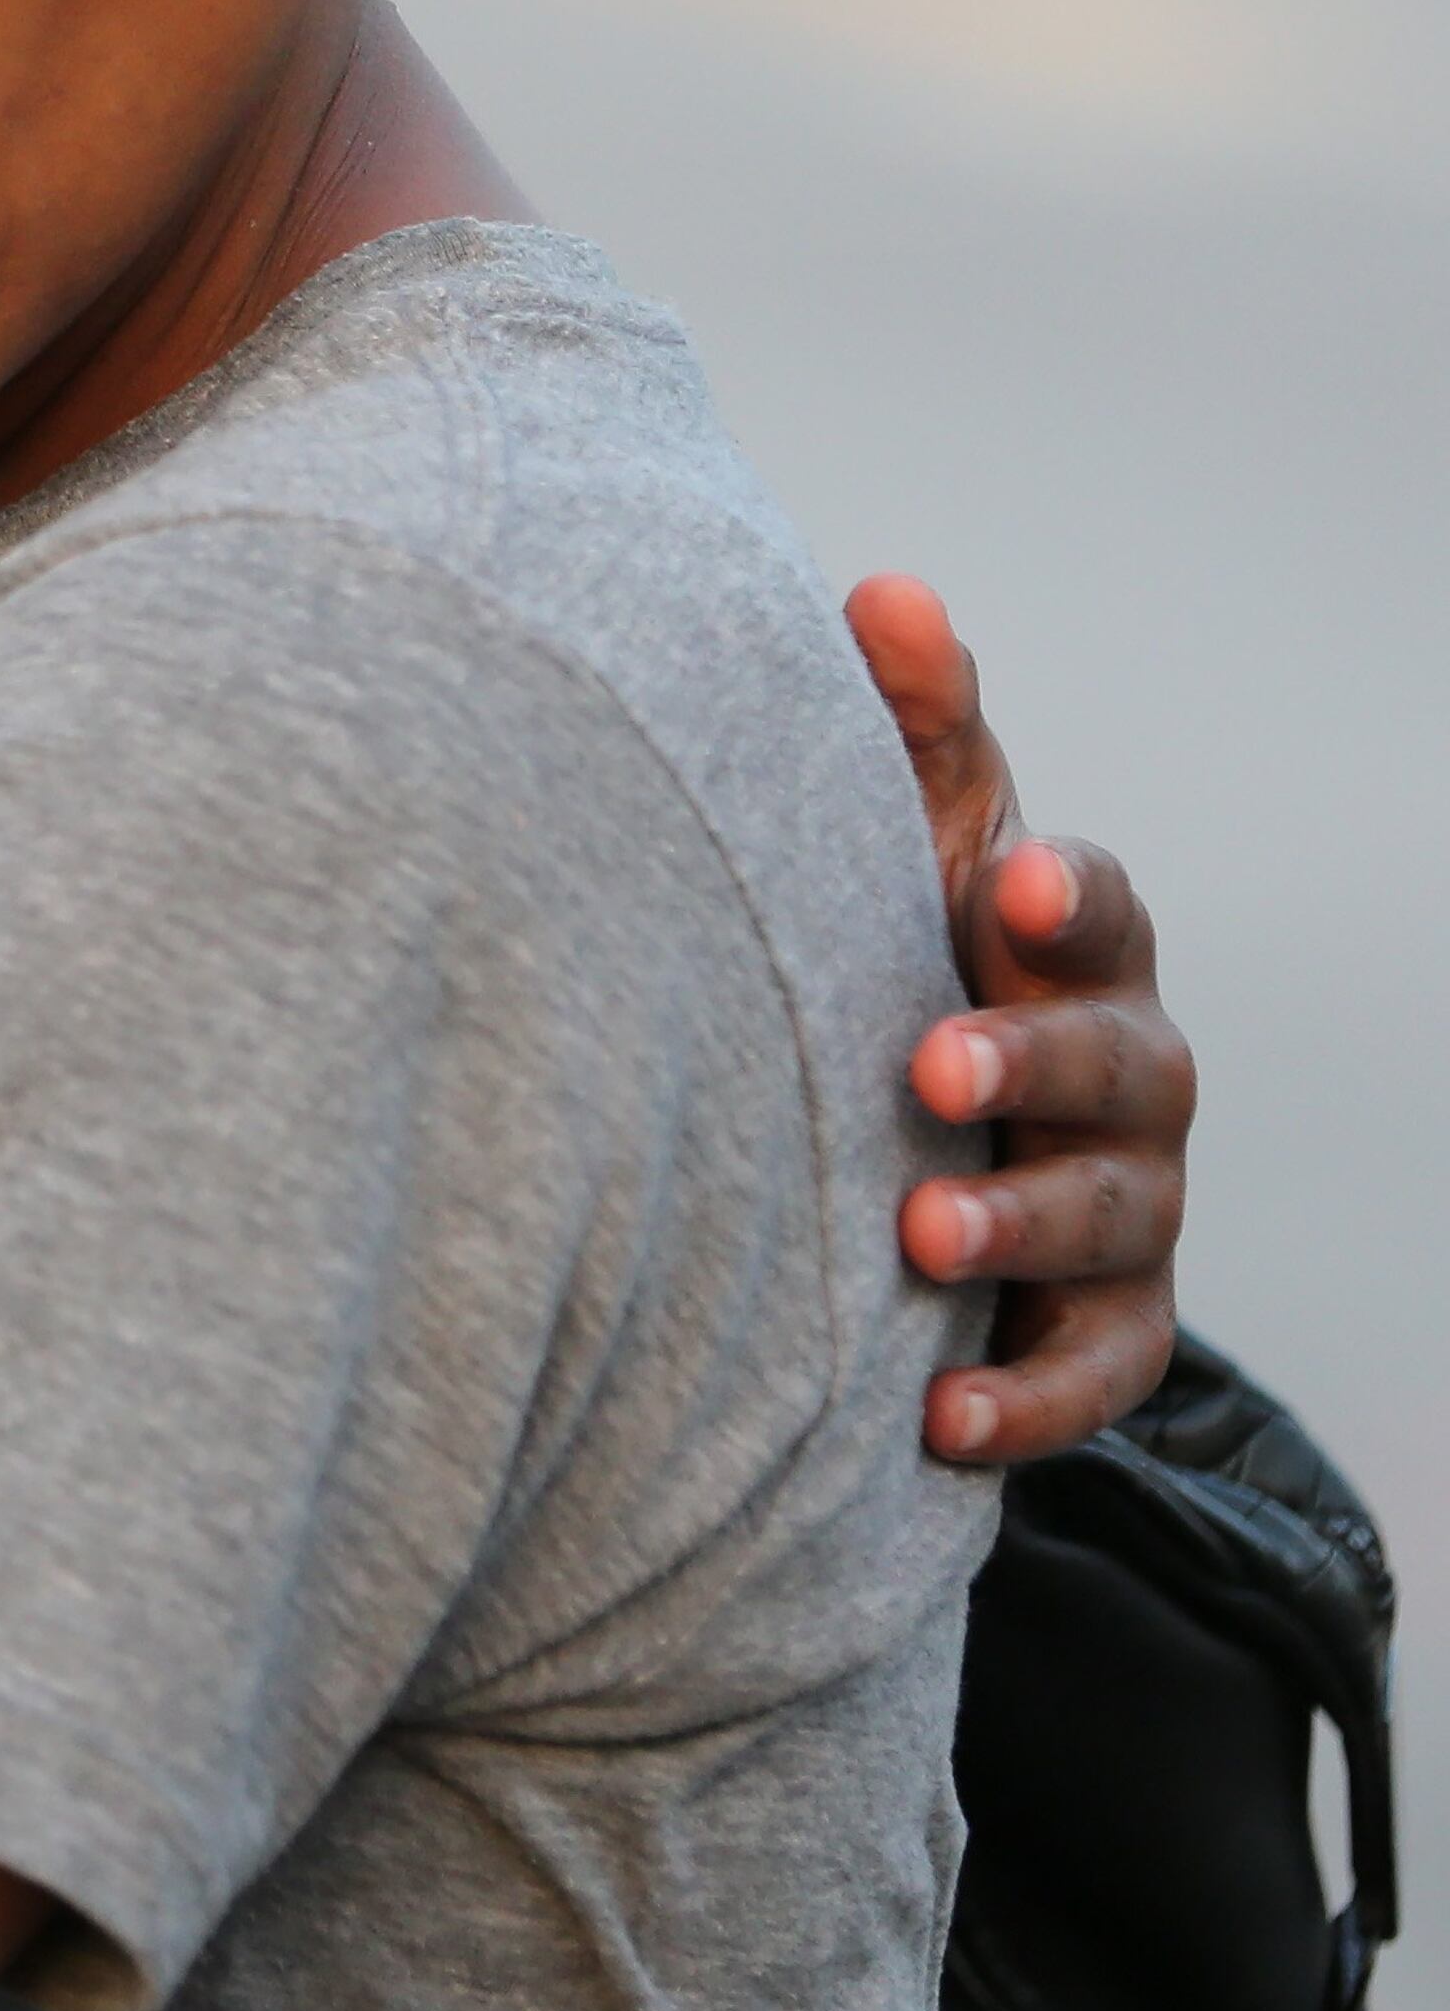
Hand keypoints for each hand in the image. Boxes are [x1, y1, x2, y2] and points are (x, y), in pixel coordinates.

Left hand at [847, 577, 1192, 1466]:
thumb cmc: (911, 953)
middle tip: (931, 1074)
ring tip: (919, 1240)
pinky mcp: (1101, 1326)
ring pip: (1112, 1220)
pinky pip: (1092, 1373)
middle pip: (1119, 1063)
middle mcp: (1123, 1072)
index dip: (1068, 895)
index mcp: (1070, 947)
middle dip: (1035, 1066)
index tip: (1009, 884)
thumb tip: (883, 591)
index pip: (1100, 906)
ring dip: (1021, 1228)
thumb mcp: (912, 840)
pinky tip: (940, 1419)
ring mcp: (1127, 1202)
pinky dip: (1026, 1400)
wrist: (913, 1138)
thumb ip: (912, 726)